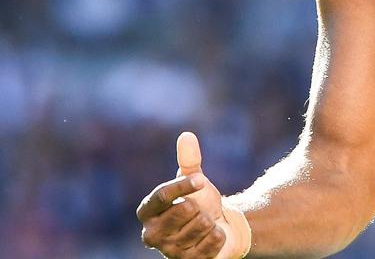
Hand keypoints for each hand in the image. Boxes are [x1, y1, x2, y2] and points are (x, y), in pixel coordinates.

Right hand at [137, 132, 248, 258]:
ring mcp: (168, 251)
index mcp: (147, 211)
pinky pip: (211, 243)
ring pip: (200, 226)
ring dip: (210, 221)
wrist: (220, 226)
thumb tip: (186, 135)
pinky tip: (214, 234)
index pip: (162, 195)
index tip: (202, 180)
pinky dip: (218, 236)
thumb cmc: (200, 201)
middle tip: (200, 211)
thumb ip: (189, 160)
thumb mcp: (195, 179)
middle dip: (200, 207)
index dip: (184, 186)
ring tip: (206, 223)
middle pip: (183, 211)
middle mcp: (151, 234)